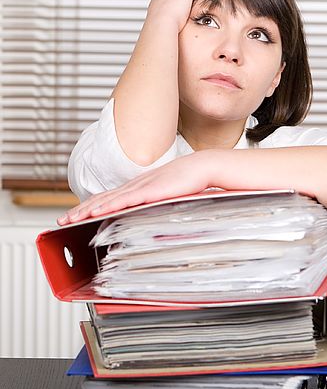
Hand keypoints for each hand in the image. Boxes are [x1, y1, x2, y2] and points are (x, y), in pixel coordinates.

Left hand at [57, 151, 213, 224]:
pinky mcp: (150, 190)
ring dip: (87, 210)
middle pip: (101, 199)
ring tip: (71, 219)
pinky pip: (124, 200)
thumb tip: (145, 218)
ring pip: (108, 200)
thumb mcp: (166, 196)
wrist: (202, 167)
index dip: (89, 207)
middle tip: (62, 220)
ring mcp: (141, 187)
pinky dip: (108, 206)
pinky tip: (95, 212)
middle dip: (79, 210)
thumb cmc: (189, 182)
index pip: (108, 198)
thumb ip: (154, 205)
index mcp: (138, 187)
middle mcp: (134, 186)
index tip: (75, 215)